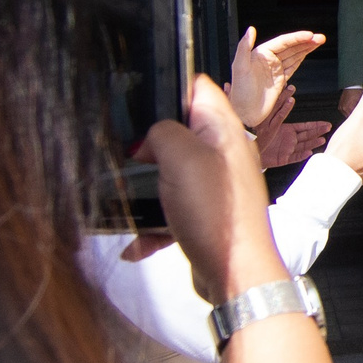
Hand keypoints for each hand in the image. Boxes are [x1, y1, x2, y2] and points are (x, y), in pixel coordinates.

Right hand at [134, 76, 278, 303]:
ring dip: (149, 186)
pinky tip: (137, 241)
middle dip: (149, 143)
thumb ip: (161, 133)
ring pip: (171, 173)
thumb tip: (147, 139)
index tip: (140, 98)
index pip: (198, 88)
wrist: (235, 274)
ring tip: (127, 196)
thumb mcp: (180, 156)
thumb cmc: (217, 215)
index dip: (169, 87)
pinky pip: (172, 210)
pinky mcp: (206, 215)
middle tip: (129, 155)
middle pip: (179, 132)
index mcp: (224, 130)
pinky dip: (154, 223)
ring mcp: (216, 186)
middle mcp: (223, 154)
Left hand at [227, 27, 323, 131]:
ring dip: (307, 48)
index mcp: (260, 53)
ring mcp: (275, 69)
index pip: (282, 42)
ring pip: (294, 55)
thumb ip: (244, 47)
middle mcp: (268, 59)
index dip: (297, 38)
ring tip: (319, 41)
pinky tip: (308, 53)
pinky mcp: (280, 80)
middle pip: (291, 47)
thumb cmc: (239, 92)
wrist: (245, 113)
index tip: (309, 35)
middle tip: (320, 38)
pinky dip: (302, 58)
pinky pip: (293, 66)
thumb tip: (250, 30)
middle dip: (306, 41)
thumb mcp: (239, 67)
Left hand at [251, 87, 331, 168]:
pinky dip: (301, 155)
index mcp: (288, 131)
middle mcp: (290, 140)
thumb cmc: (259, 136)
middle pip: (307, 135)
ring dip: (313, 143)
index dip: (315, 125)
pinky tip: (309, 153)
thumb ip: (280, 110)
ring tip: (322, 140)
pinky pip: (294, 157)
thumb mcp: (269, 121)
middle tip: (328, 128)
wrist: (251, 150)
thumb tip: (289, 98)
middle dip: (318, 131)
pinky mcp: (283, 158)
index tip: (326, 123)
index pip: (305, 127)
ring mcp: (288, 149)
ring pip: (303, 146)